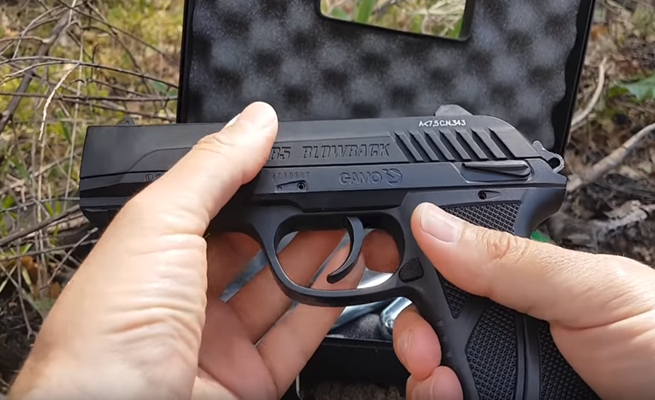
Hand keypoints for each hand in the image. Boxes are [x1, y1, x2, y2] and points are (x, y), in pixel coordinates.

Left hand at [8, 102, 366, 399]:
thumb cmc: (109, 334)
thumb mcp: (159, 225)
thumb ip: (212, 170)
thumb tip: (255, 122)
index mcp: (151, 256)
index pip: (209, 206)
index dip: (251, 182)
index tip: (290, 159)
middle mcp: (182, 298)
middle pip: (250, 248)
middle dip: (292, 218)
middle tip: (333, 193)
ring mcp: (217, 341)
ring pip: (278, 290)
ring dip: (316, 257)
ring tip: (353, 224)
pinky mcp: (248, 380)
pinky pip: (296, 337)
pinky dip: (325, 307)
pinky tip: (347, 277)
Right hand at [386, 203, 654, 399]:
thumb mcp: (589, 290)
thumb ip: (508, 258)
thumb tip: (430, 221)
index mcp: (521, 277)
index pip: (448, 258)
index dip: (411, 257)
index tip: (387, 261)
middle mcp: (502, 321)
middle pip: (427, 314)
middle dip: (411, 327)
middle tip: (425, 345)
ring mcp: (496, 368)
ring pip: (429, 364)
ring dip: (421, 371)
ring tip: (442, 380)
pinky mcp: (492, 396)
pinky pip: (445, 396)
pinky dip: (436, 396)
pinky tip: (449, 395)